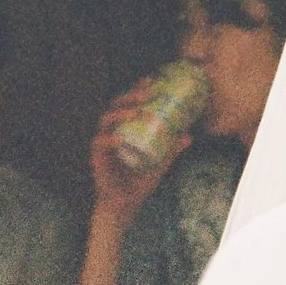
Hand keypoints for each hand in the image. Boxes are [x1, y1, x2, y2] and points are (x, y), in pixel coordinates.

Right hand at [89, 76, 179, 220]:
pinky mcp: (96, 157)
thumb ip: (171, 149)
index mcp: (125, 129)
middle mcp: (112, 131)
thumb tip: (189, 135)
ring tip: (137, 111)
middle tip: (147, 93)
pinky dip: (109, 139)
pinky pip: (99, 143)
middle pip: (116, 105)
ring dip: (121, 112)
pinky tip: (120, 138)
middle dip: (130, 96)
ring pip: (105, 120)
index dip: (137, 89)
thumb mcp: (160, 163)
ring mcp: (103, 143)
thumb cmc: (140, 181)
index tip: (151, 80)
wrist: (126, 204)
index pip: (128, 103)